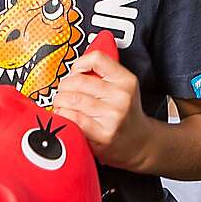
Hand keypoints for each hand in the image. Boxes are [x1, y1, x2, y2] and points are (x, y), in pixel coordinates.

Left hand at [51, 46, 155, 169]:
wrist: (140, 142)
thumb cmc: (125, 114)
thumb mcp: (123, 88)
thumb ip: (102, 75)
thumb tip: (73, 69)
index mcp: (126, 80)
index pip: (96, 59)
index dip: (78, 64)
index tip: (75, 73)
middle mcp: (121, 97)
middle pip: (77, 81)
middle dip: (64, 87)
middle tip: (64, 93)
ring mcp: (113, 116)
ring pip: (72, 99)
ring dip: (60, 102)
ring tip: (63, 106)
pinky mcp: (103, 134)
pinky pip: (73, 118)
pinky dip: (63, 116)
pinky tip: (65, 117)